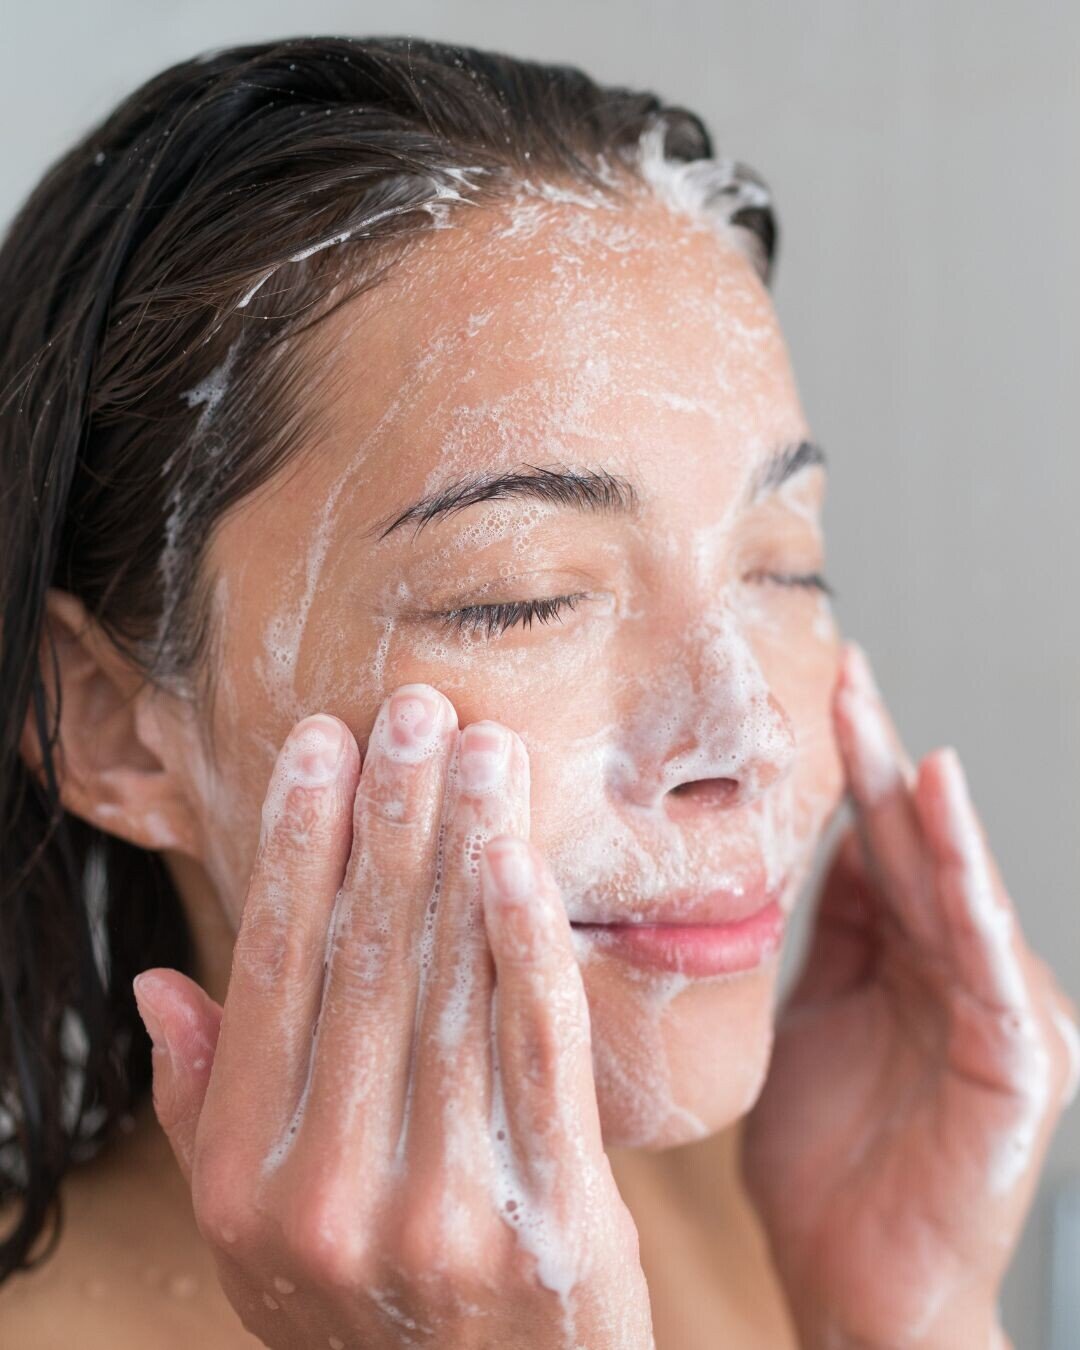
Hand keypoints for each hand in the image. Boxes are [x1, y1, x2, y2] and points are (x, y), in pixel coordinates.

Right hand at [132, 686, 652, 1348]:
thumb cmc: (369, 1320)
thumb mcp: (254, 1241)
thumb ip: (206, 1111)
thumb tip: (163, 988)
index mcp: (247, 1179)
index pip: (271, 973)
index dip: (295, 847)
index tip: (320, 748)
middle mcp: (331, 1187)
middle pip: (365, 958)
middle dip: (390, 818)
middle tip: (412, 709)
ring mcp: (442, 1205)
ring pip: (452, 986)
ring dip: (466, 850)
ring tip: (480, 750)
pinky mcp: (550, 1216)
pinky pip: (540, 1053)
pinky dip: (530, 947)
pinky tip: (522, 860)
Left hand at [740, 641, 1078, 1349]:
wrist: (852, 1287)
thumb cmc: (825, 1167)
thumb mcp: (806, 1019)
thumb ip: (822, 938)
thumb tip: (807, 846)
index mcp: (902, 960)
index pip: (873, 846)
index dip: (848, 771)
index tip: (817, 693)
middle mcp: (956, 972)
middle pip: (912, 849)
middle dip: (876, 762)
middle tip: (842, 675)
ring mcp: (994, 1013)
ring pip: (955, 889)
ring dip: (925, 808)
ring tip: (886, 728)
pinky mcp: (1018, 1061)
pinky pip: (987, 960)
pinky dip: (969, 885)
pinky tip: (942, 816)